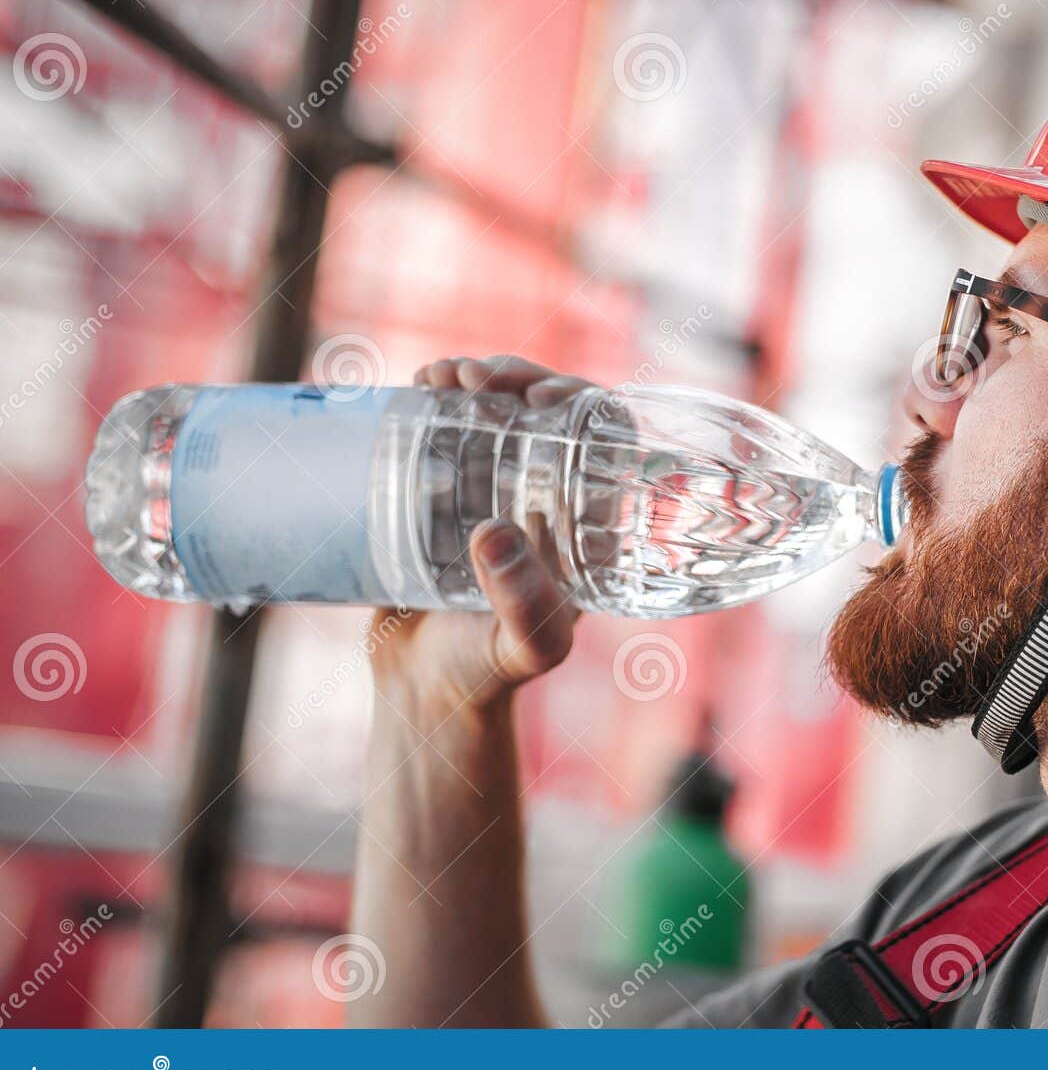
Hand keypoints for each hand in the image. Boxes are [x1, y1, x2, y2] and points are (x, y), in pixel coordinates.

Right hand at [369, 356, 589, 718]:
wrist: (425, 693)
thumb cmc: (490, 674)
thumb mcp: (524, 646)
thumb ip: (524, 604)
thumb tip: (495, 531)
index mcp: (587, 522)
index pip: (606, 439)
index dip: (586, 402)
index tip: (542, 399)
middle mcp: (548, 497)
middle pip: (549, 411)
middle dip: (519, 378)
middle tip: (477, 379)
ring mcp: (495, 490)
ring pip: (499, 409)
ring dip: (476, 377)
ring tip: (440, 376)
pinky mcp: (444, 492)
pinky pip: (449, 428)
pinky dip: (437, 396)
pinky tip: (419, 384)